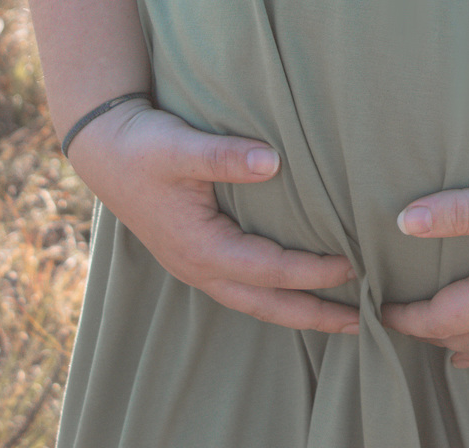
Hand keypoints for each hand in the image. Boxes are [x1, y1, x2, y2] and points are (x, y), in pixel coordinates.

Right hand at [68, 99, 359, 331]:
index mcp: (201, 248)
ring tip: (341, 316)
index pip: (269, 270)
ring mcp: (198, 266)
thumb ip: (225, 156)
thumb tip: (273, 161)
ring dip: (298, 309)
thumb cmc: (144, 147)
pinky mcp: (200, 254)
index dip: (312, 270)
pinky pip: (245, 286)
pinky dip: (276, 294)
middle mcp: (200, 268)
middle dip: (314, 314)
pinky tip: (298, 289)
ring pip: (256, 301)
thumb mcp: (180, 147)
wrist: (105, 150)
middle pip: (266, 304)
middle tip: (362, 322)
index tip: (353, 262)